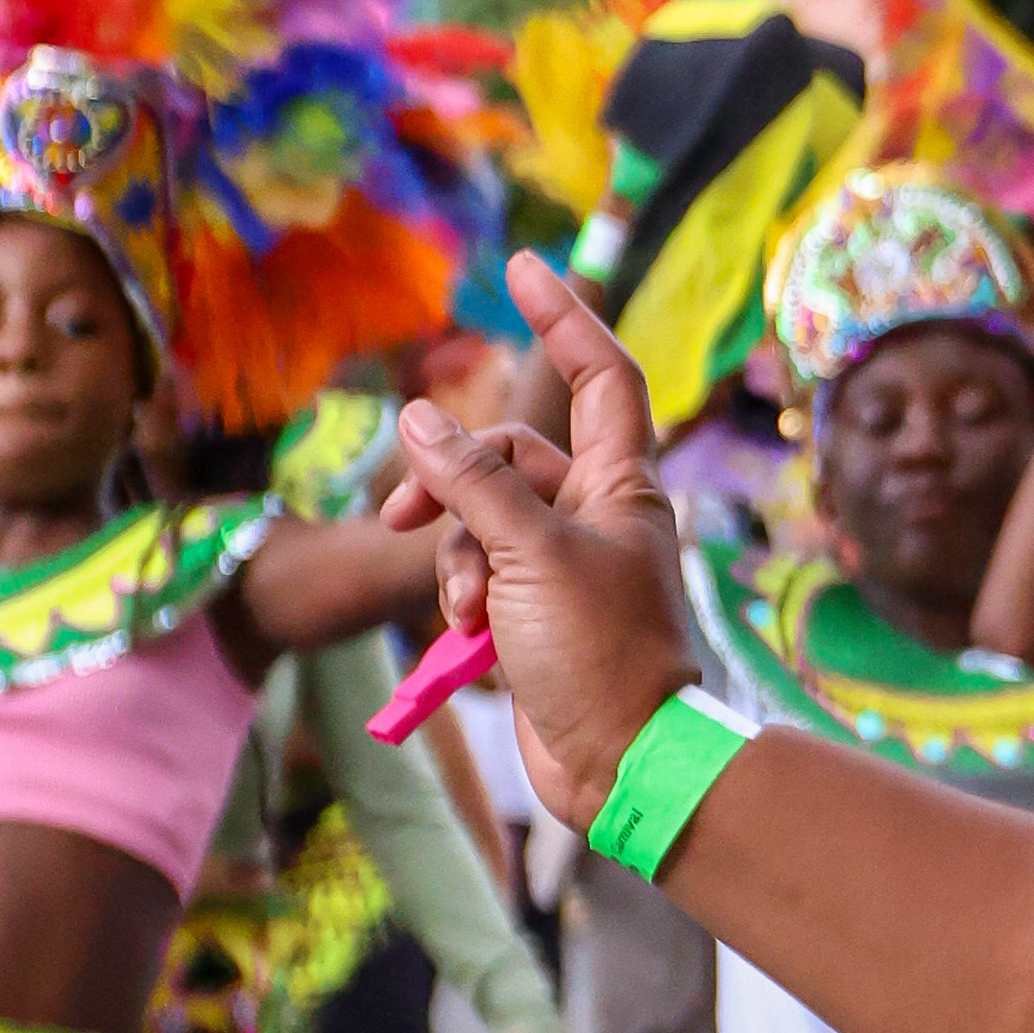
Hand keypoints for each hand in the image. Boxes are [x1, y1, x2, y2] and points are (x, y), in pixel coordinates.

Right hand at [384, 253, 700, 831]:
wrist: (625, 765)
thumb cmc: (603, 655)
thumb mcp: (531, 556)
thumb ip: (474, 485)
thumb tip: (420, 422)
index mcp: (623, 483)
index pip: (601, 376)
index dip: (566, 318)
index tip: (525, 267)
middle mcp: (598, 513)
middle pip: (510, 456)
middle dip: (453, 483)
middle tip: (407, 515)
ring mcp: (564, 564)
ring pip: (481, 520)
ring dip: (456, 558)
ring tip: (467, 612)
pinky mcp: (534, 613)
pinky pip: (476, 575)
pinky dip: (461, 599)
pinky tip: (464, 639)